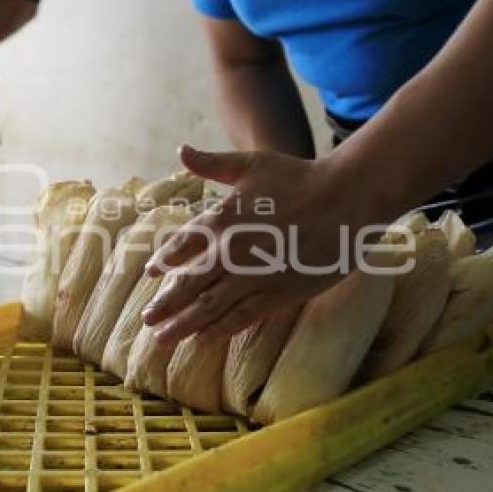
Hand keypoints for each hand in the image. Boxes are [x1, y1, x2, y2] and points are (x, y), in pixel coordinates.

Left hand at [142, 145, 382, 344]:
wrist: (346, 198)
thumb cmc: (299, 177)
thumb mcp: (251, 164)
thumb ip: (212, 163)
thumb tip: (181, 149)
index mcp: (222, 219)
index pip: (182, 246)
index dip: (165, 261)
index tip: (151, 273)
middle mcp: (231, 251)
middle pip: (189, 284)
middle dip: (165, 304)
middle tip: (146, 319)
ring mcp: (254, 276)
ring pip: (210, 307)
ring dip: (183, 324)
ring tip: (161, 338)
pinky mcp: (279, 294)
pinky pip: (241, 317)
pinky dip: (218, 330)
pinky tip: (201, 341)